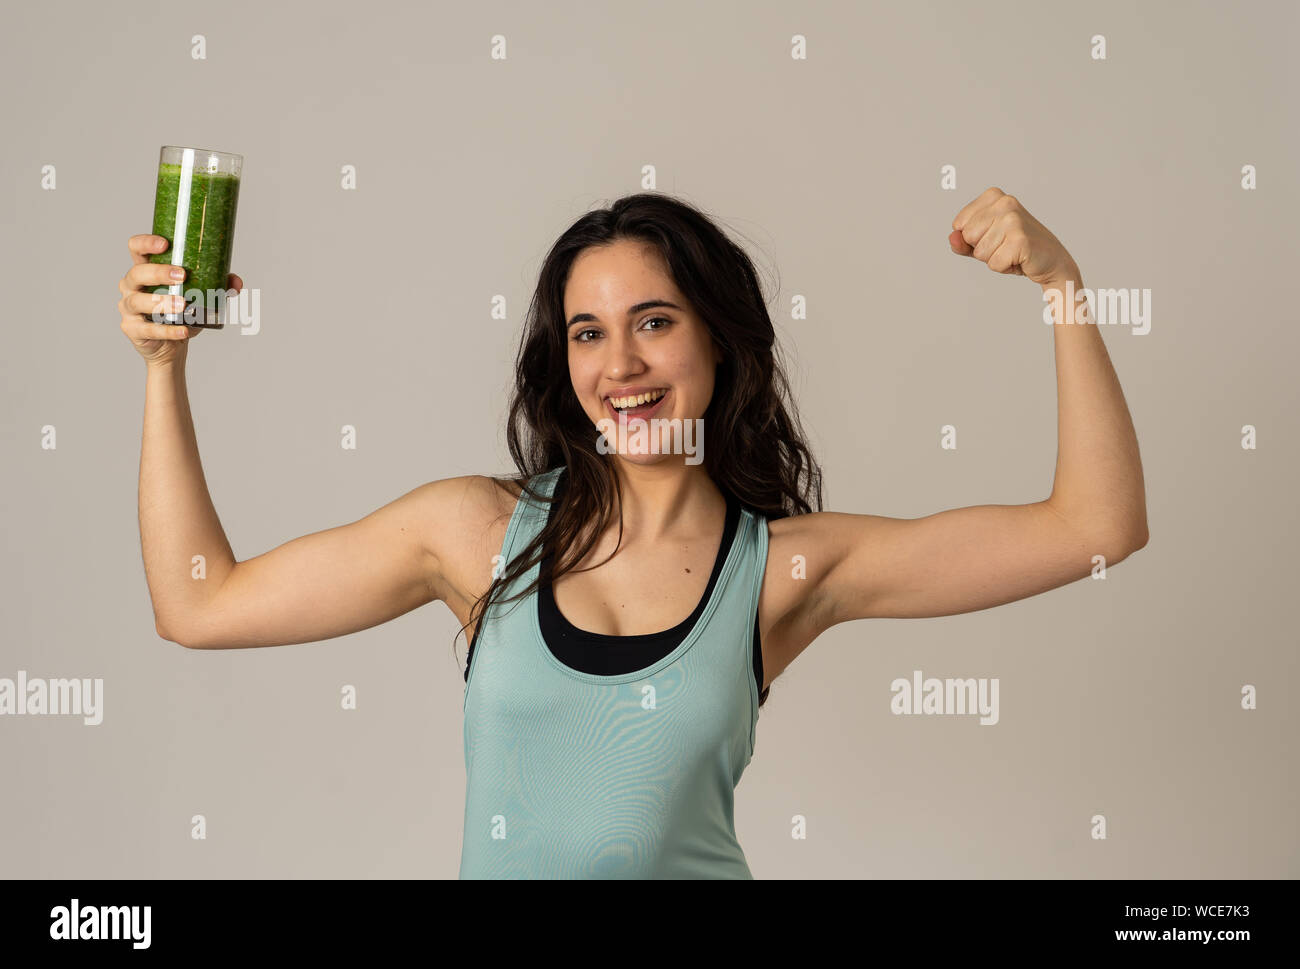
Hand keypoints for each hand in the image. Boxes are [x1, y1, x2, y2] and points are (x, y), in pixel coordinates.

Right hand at [118, 234, 243, 366]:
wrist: (171, 344)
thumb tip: (236, 282)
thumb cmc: (182, 312)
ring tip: (183, 304)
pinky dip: (168, 331)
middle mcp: (131, 286)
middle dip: (159, 272)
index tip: (165, 244)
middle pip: (137, 273)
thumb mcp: (200, 295)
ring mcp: (128, 307)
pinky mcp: (132, 329)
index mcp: (144, 269)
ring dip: (161, 301)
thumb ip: (218, 286)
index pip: (136, 249)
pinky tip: (184, 331)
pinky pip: (148, 329)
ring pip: (138, 301)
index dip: (146, 243)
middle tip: (183, 276)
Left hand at [948, 187, 1077, 286]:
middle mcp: (1004, 202)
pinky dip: (1004, 267)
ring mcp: (1013, 219)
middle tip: (1004, 245)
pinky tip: (1019, 258)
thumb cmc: (1014, 249)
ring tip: (1012, 251)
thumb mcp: (983, 242)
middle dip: (982, 249)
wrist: (1050, 260)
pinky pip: (994, 264)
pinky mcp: (1020, 239)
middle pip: (967, 237)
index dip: (972, 238)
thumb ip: (962, 241)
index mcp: (993, 196)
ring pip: (979, 252)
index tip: (994, 236)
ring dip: (994, 259)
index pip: (958, 225)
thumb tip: (953, 237)